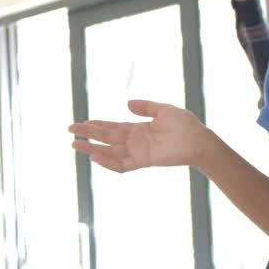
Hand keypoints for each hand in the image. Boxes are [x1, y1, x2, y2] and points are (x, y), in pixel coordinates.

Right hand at [70, 100, 215, 172]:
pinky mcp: (142, 161)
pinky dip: (107, 162)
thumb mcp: (164, 109)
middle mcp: (134, 141)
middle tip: (70, 130)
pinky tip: (94, 156)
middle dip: (87, 133)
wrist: (198, 140)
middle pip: (105, 137)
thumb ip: (146, 107)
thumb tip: (126, 104)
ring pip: (108, 151)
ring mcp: (137, 152)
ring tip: (74, 145)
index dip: (96, 124)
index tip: (82, 122)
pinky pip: (121, 164)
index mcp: (138, 128)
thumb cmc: (185, 125)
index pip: (112, 127)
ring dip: (91, 148)